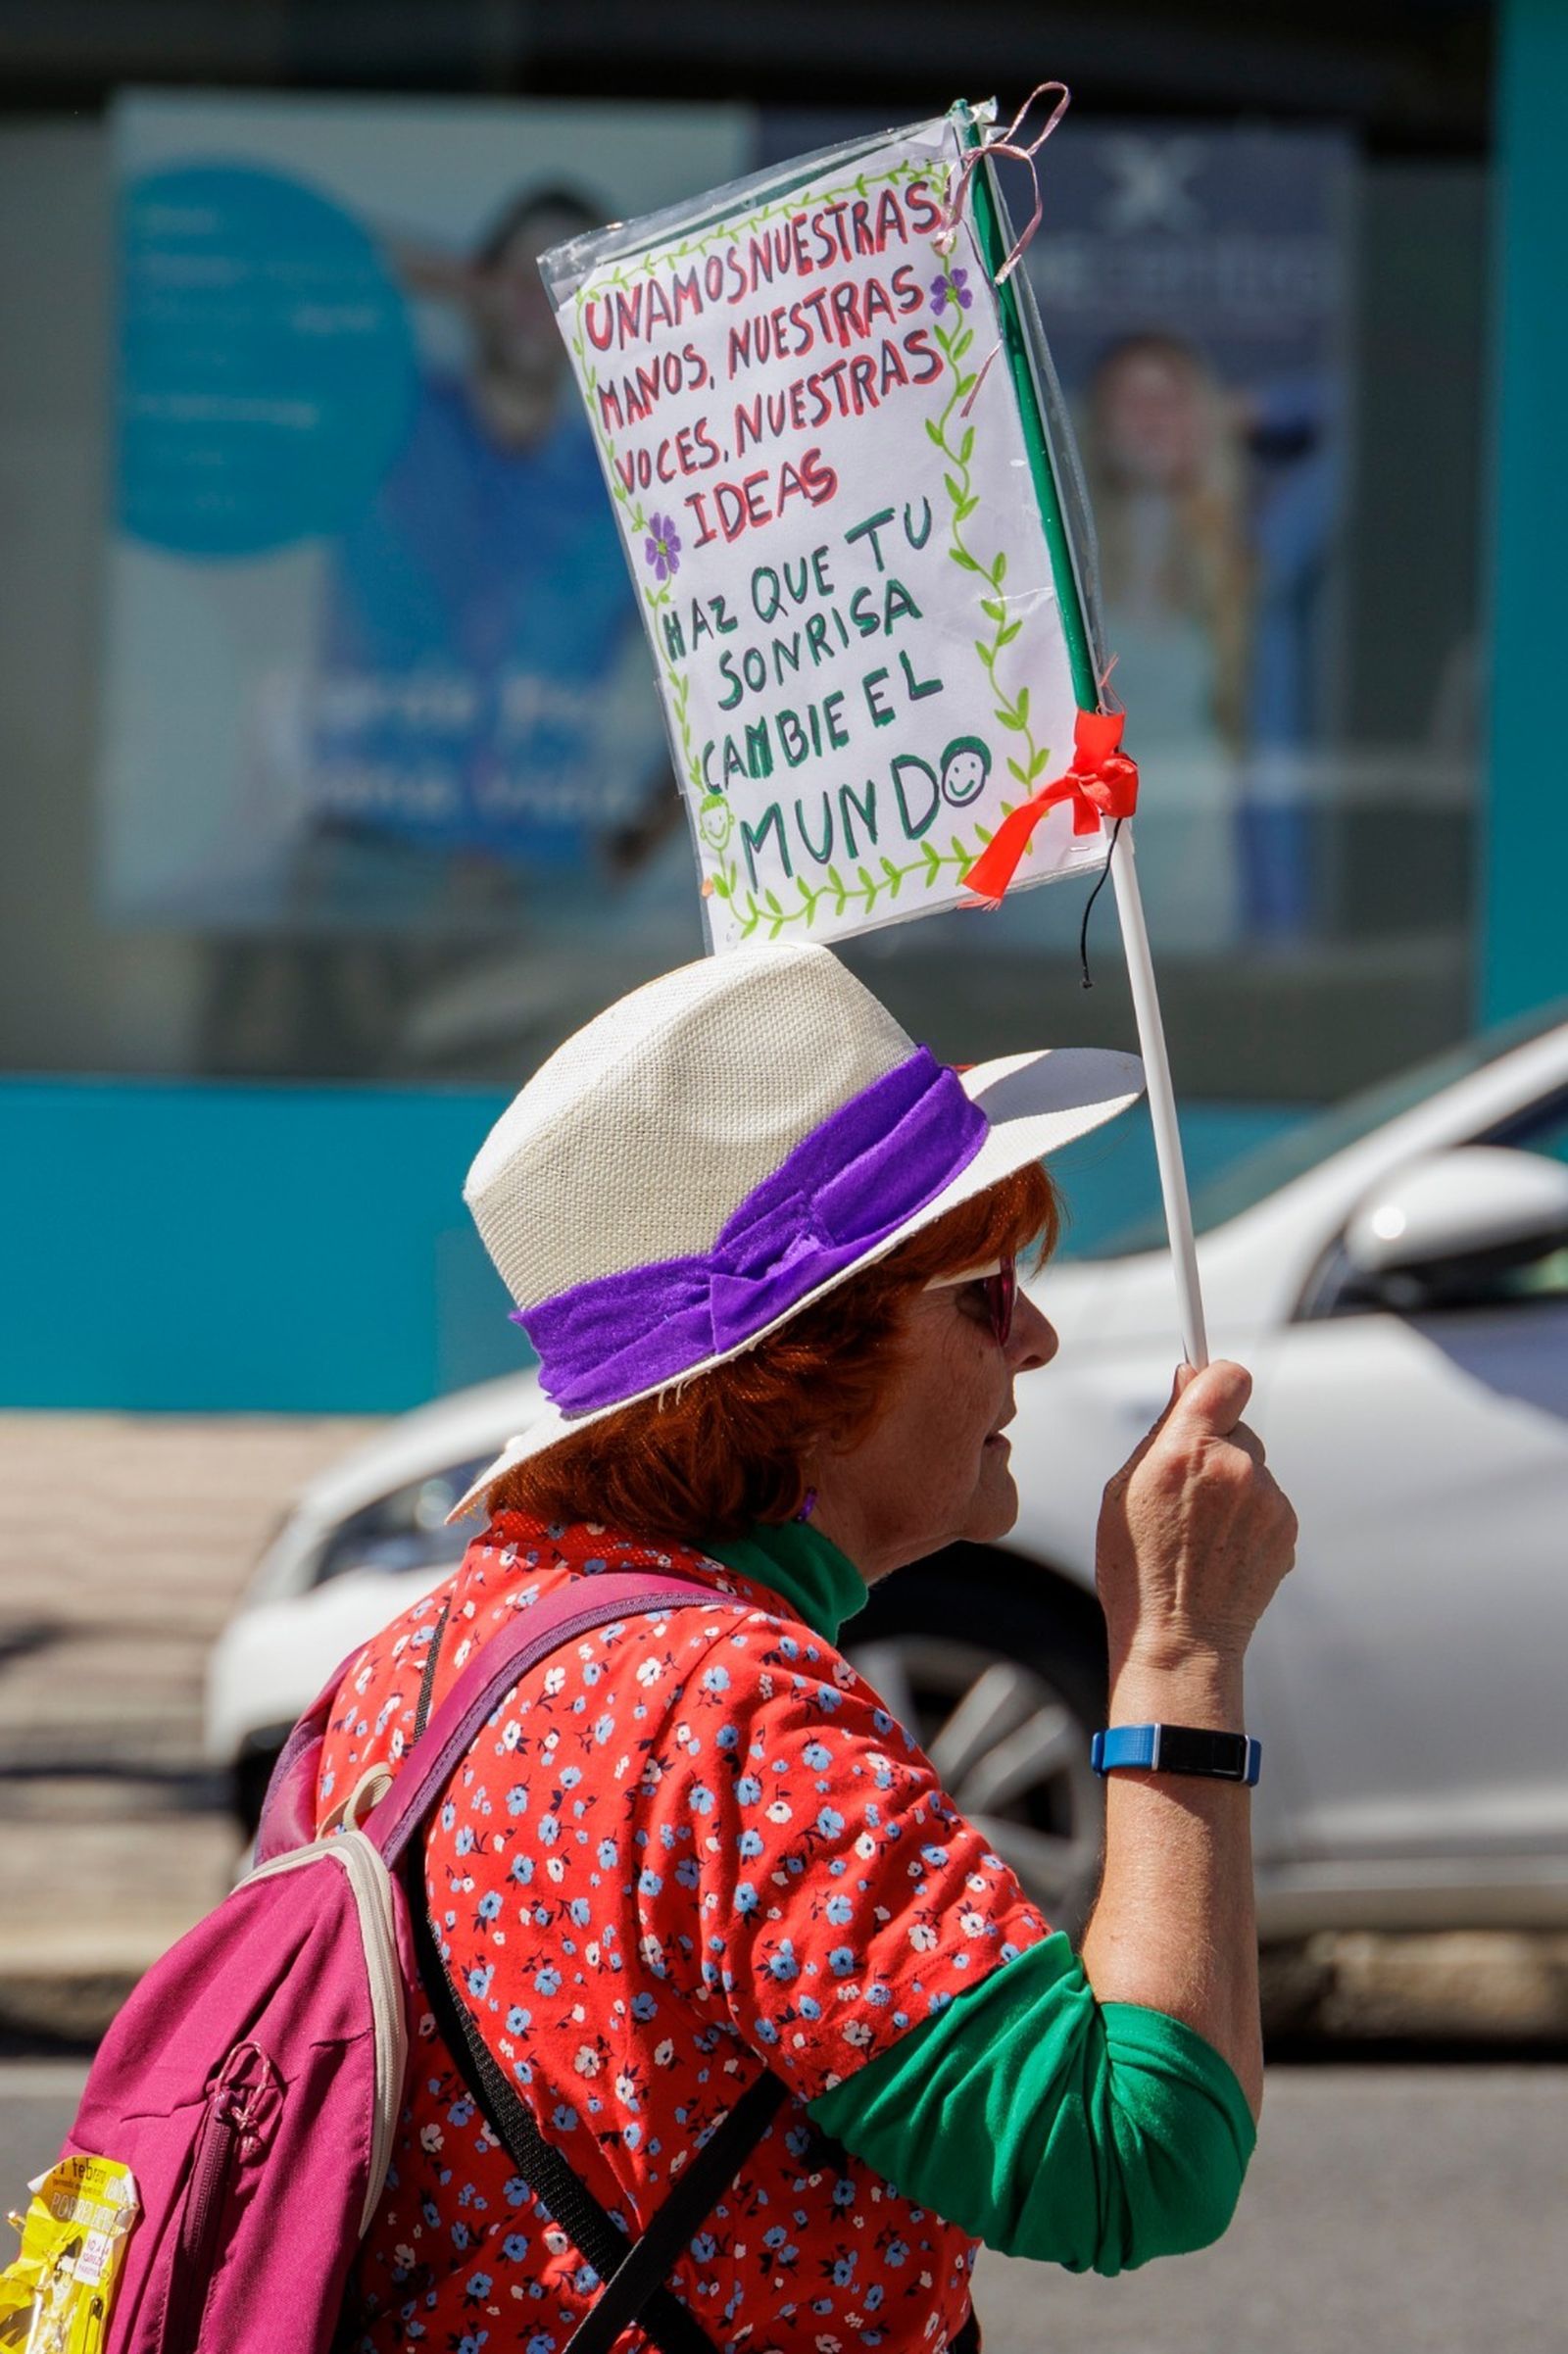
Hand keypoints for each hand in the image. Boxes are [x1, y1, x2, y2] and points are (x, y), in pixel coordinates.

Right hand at [1095, 1360, 1297, 1675]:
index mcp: (1186, 1450)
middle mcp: (1236, 1467)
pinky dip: (1248, 1516)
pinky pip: (1267, 1501)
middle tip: (1186, 1487)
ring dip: (1233, 1484)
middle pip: (1238, 1425)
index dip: (1215, 1380)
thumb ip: (1161, 1430)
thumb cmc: (1137, 1569)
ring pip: (1253, 1467)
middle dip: (1216, 1444)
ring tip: (1200, 1531)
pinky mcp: (1287, 1528)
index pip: (1226, 1376)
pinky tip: (1221, 1549)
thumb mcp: (1123, 1489)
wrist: (1180, 1640)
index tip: (1206, 1389)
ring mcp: (1268, 1500)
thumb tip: (1187, 1381)